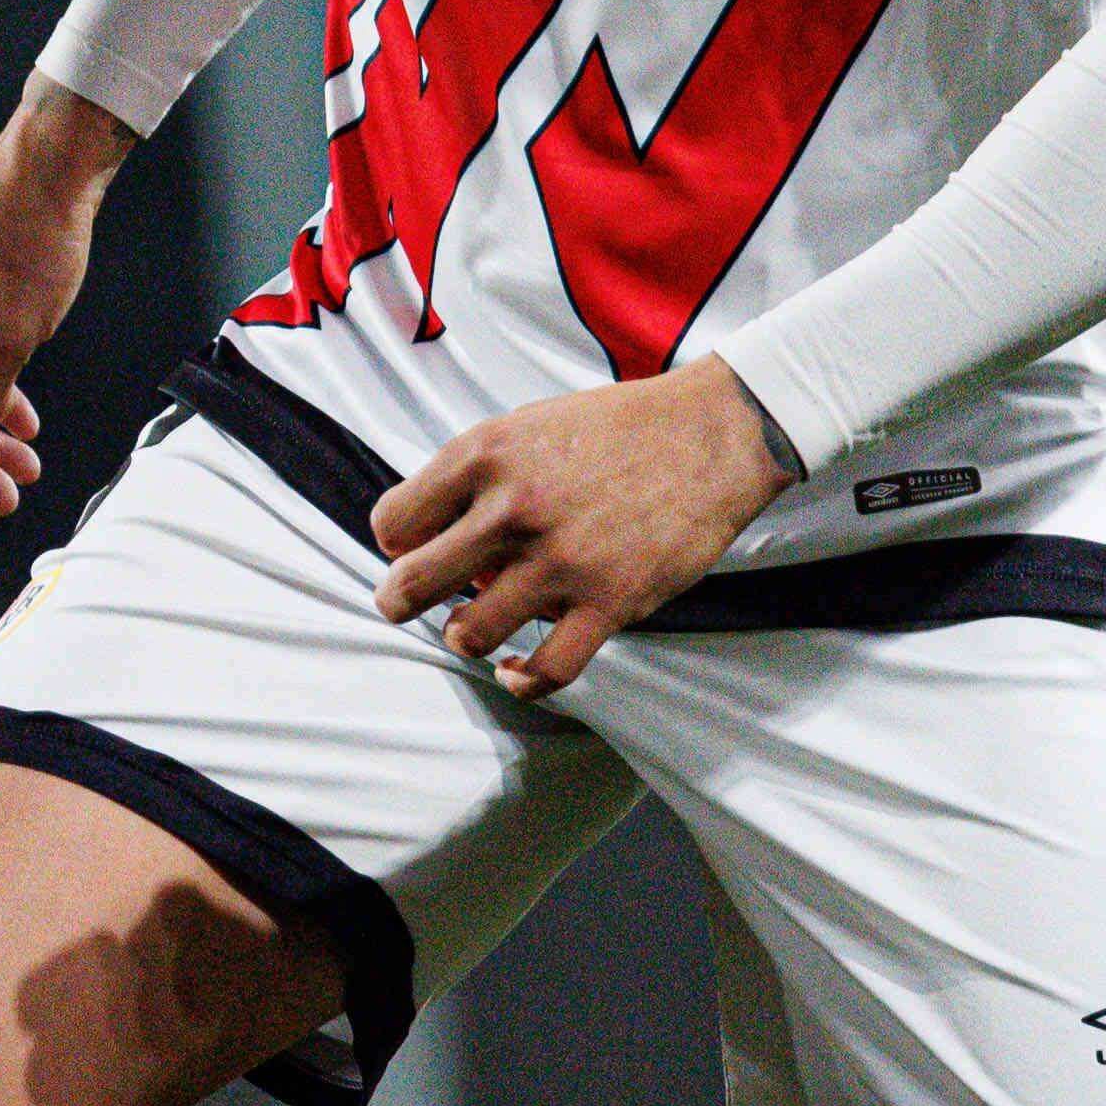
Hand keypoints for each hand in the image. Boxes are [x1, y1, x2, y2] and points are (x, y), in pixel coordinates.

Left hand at [371, 362, 800, 694]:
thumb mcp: (527, 426)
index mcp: (485, 455)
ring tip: (474, 624)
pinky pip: (546, 670)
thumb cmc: (617, 429)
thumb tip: (431, 537)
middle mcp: (514, 509)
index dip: (397, 542)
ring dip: (463, 635)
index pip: (393, 522)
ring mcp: (561, 560)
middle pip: (412, 583)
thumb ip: (474, 477)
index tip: (416, 547)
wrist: (712, 433)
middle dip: (400, 600)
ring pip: (468, 633)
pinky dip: (519, 680)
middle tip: (405, 603)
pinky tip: (512, 669)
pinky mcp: (610, 601)